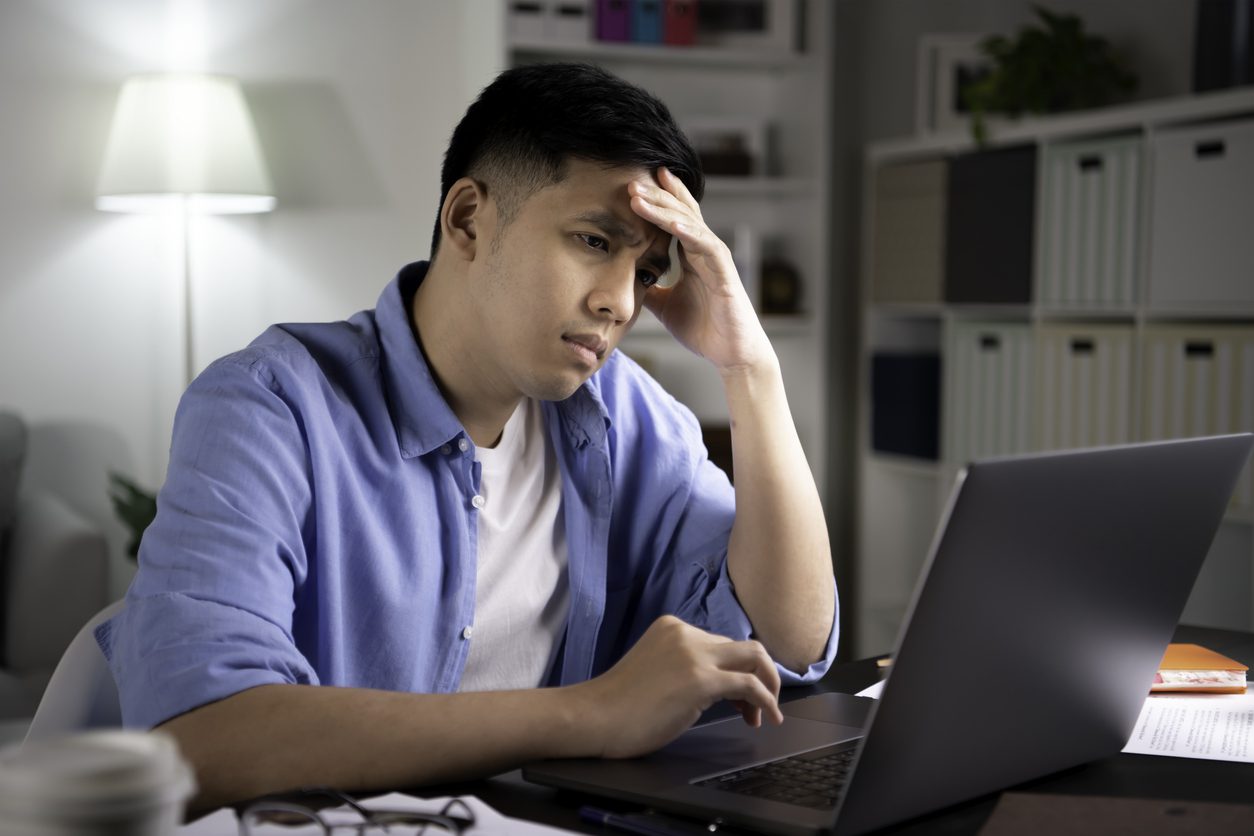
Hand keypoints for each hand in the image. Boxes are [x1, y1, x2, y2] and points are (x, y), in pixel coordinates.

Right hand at [567, 615, 782, 759]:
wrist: (594, 717)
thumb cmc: (619, 705)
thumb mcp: (657, 669)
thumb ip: (686, 666)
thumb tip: (720, 685)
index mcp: (673, 628)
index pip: (721, 644)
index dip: (737, 672)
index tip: (739, 700)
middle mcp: (686, 633)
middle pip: (743, 647)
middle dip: (760, 676)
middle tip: (757, 708)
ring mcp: (694, 655)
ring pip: (755, 657)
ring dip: (768, 685)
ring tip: (764, 713)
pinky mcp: (700, 680)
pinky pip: (750, 685)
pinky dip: (766, 700)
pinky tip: (767, 717)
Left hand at [627, 168, 774, 376]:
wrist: (732, 355)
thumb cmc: (705, 330)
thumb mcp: (665, 306)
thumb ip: (650, 289)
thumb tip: (626, 283)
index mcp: (691, 256)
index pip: (673, 220)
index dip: (657, 201)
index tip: (633, 185)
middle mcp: (704, 251)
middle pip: (680, 213)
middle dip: (656, 196)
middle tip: (631, 180)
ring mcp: (715, 259)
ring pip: (689, 224)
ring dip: (664, 209)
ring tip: (639, 197)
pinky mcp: (725, 272)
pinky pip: (705, 246)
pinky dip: (689, 233)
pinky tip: (671, 222)